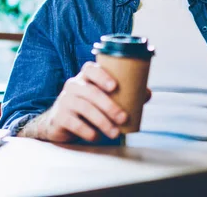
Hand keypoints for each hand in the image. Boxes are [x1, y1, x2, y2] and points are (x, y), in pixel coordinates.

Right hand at [29, 61, 151, 142]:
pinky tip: (96, 137)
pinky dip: (88, 131)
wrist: (61, 123)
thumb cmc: (88, 107)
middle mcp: (73, 85)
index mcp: (85, 77)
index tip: (114, 86)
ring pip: (84, 108)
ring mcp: (64, 100)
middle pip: (90, 92)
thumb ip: (124, 94)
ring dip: (102, 121)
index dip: (102, 75)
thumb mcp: (102, 98)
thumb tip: (147, 93)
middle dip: (109, 106)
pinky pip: (74, 123)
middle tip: (123, 118)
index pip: (90, 69)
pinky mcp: (60, 117)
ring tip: (115, 133)